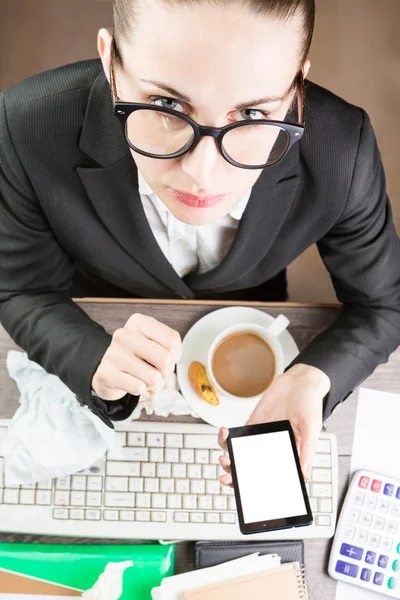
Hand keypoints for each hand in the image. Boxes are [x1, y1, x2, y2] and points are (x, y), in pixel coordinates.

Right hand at [92, 313, 180, 399]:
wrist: (110, 368)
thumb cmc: (140, 354)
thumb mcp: (156, 341)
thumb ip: (171, 346)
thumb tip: (169, 361)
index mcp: (138, 322)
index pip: (173, 341)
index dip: (175, 354)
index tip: (165, 354)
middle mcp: (123, 334)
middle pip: (165, 359)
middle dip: (166, 370)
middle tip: (156, 369)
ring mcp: (112, 354)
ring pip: (153, 377)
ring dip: (152, 380)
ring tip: (141, 374)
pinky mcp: (105, 373)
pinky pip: (138, 388)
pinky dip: (139, 388)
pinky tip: (130, 380)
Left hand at [218, 363, 330, 484]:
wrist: (298, 381)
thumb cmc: (309, 403)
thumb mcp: (312, 426)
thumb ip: (307, 449)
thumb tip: (304, 473)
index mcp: (289, 454)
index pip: (274, 478)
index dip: (260, 487)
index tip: (248, 493)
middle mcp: (273, 449)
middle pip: (253, 470)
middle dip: (237, 477)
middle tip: (228, 479)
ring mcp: (260, 438)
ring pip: (241, 456)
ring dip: (229, 461)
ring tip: (224, 460)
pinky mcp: (252, 425)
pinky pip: (236, 437)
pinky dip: (226, 438)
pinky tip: (225, 432)